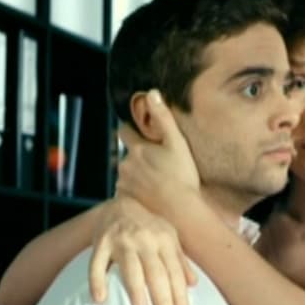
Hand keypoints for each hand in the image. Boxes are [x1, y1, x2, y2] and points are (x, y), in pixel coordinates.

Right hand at [88, 196, 196, 304]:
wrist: (122, 202)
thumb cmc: (149, 226)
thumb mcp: (170, 237)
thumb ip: (180, 261)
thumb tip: (193, 284)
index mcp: (164, 240)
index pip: (175, 273)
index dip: (180, 297)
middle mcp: (145, 240)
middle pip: (156, 274)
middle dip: (163, 300)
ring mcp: (122, 240)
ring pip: (131, 270)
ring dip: (136, 293)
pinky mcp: (100, 242)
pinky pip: (96, 264)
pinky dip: (97, 282)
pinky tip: (100, 300)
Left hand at [116, 89, 199, 217]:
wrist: (180, 211)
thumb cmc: (181, 177)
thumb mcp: (177, 143)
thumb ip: (163, 117)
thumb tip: (151, 93)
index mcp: (136, 148)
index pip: (124, 130)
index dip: (131, 129)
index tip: (139, 132)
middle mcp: (125, 164)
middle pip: (127, 154)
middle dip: (138, 156)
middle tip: (157, 163)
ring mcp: (123, 183)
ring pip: (126, 173)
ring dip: (136, 174)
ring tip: (156, 182)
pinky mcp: (124, 200)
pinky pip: (126, 191)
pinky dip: (135, 191)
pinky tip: (150, 195)